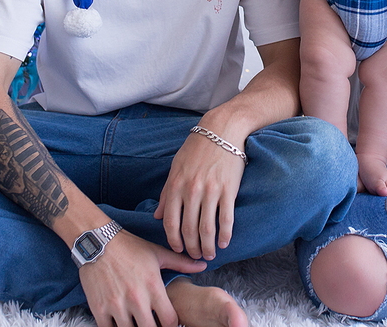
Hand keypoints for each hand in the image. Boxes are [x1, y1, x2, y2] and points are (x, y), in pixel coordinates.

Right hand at [80, 229, 205, 326]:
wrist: (98, 241)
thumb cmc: (129, 247)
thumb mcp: (158, 253)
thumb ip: (181, 263)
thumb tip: (203, 265)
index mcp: (153, 287)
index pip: (170, 321)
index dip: (171, 325)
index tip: (167, 322)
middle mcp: (137, 299)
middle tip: (151, 323)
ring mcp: (117, 305)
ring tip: (136, 322)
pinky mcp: (99, 308)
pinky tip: (119, 322)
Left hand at [154, 127, 246, 260]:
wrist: (222, 130)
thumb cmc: (196, 147)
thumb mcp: (176, 167)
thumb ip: (167, 193)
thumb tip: (157, 216)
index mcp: (176, 185)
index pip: (170, 222)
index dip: (173, 240)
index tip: (178, 248)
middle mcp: (192, 191)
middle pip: (189, 229)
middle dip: (191, 247)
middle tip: (195, 255)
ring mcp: (211, 191)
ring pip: (207, 228)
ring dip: (208, 246)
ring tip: (209, 254)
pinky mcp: (228, 190)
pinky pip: (226, 219)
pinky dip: (225, 235)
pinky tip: (224, 243)